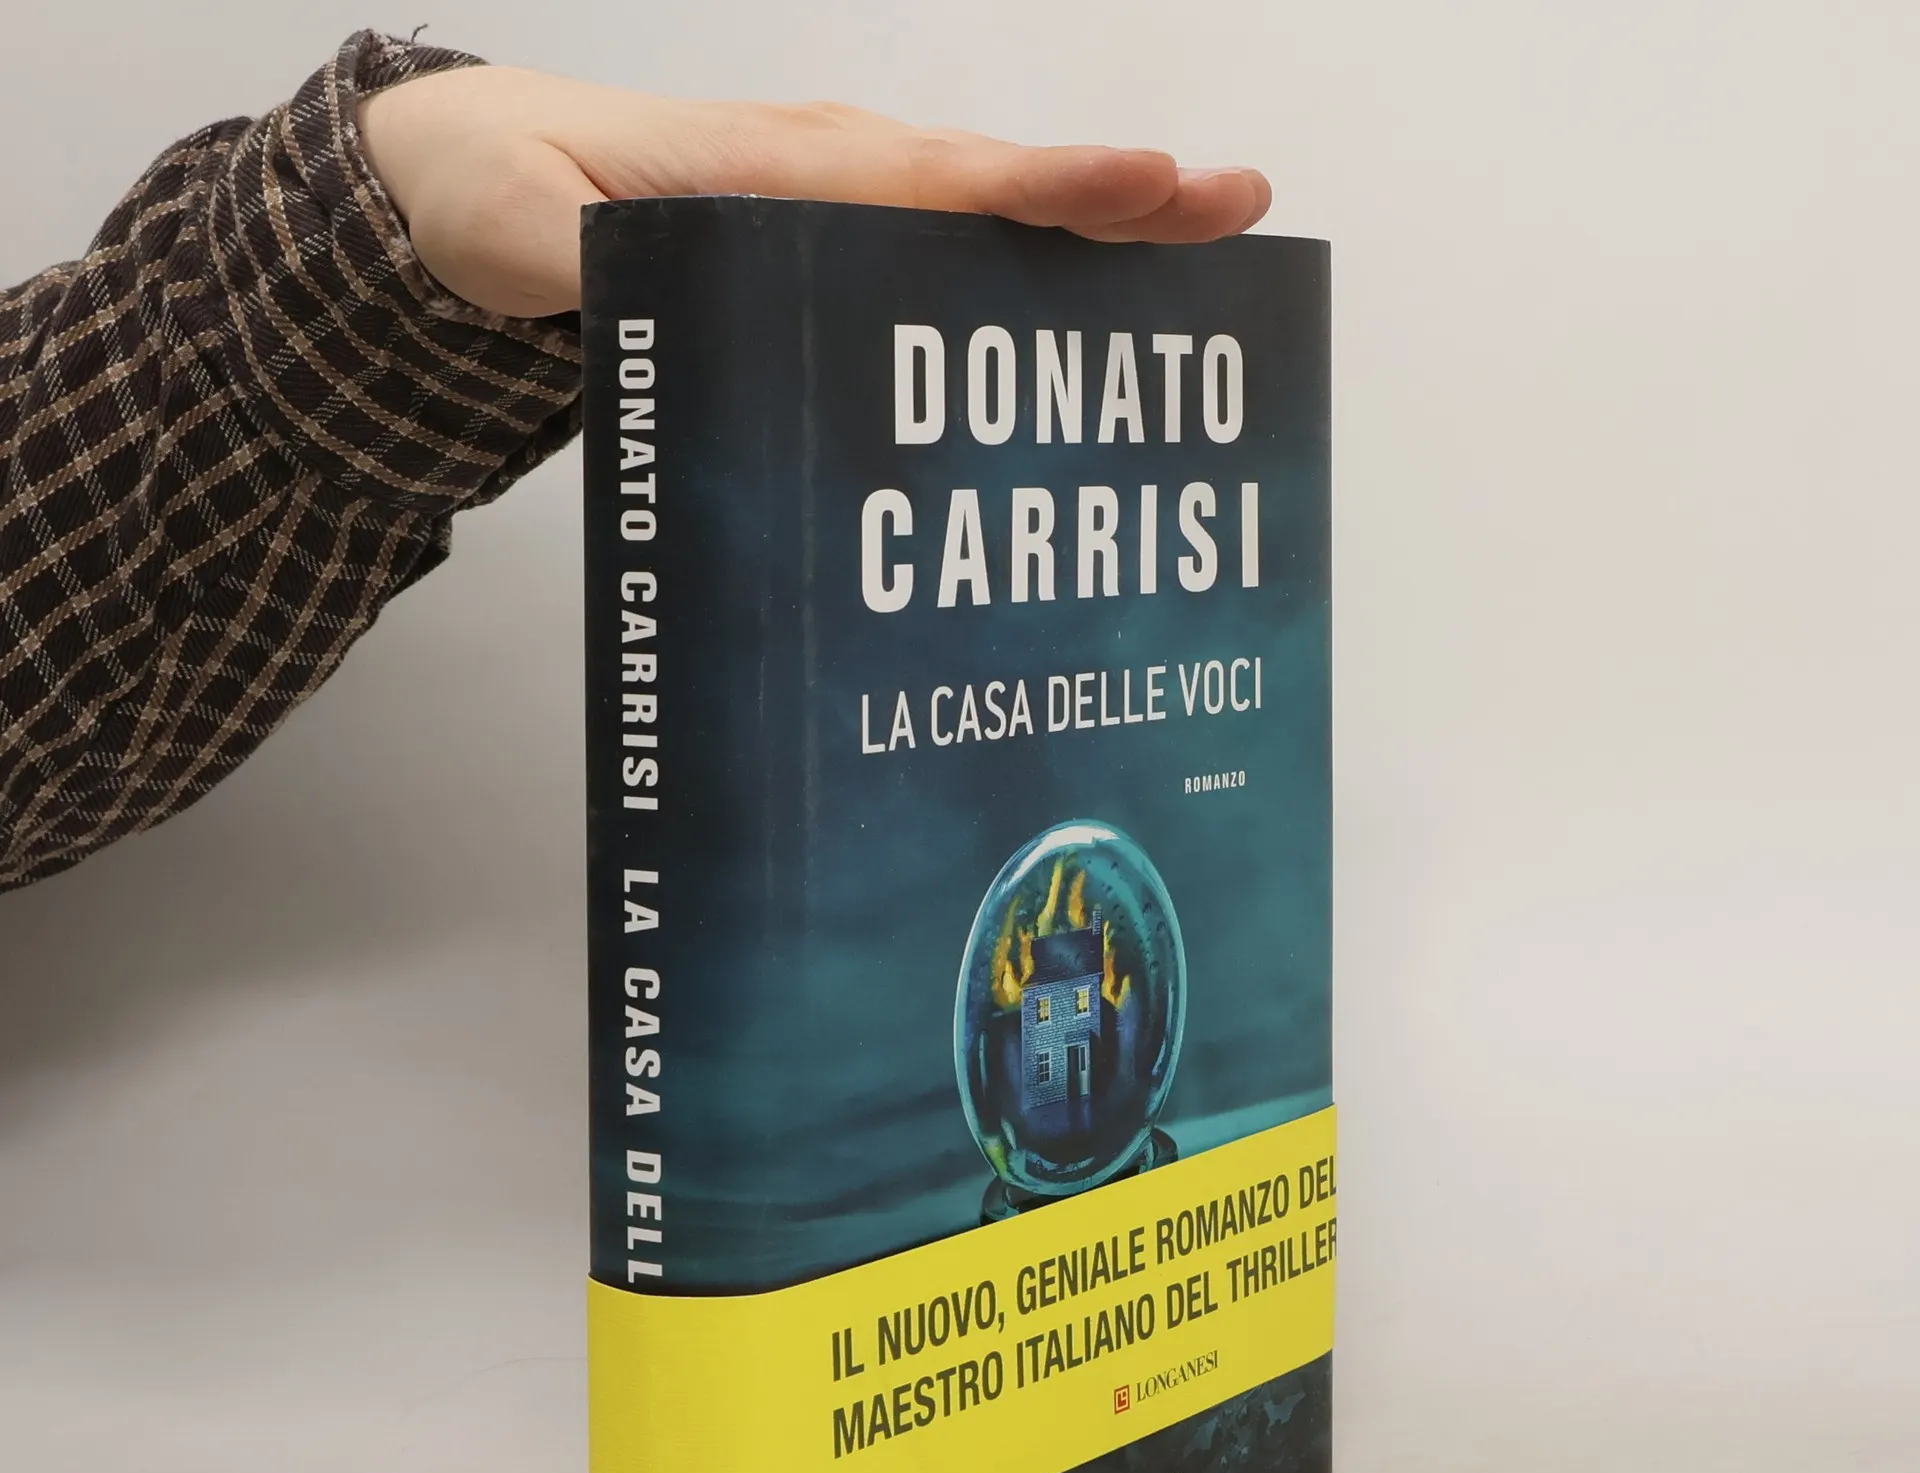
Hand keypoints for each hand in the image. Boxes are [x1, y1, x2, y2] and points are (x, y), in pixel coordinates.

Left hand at [357, 66, 1272, 317]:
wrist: (467, 179)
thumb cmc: (499, 192)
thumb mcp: (519, 230)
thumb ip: (584, 270)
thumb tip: (645, 310)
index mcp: (778, 167)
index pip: (936, 180)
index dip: (1041, 188)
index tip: (1146, 182)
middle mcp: (833, 177)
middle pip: (997, 189)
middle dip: (1117, 199)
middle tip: (1239, 205)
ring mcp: (842, 209)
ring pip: (991, 221)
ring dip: (1098, 238)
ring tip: (1209, 256)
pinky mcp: (834, 249)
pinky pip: (951, 259)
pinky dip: (1030, 278)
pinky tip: (1083, 332)